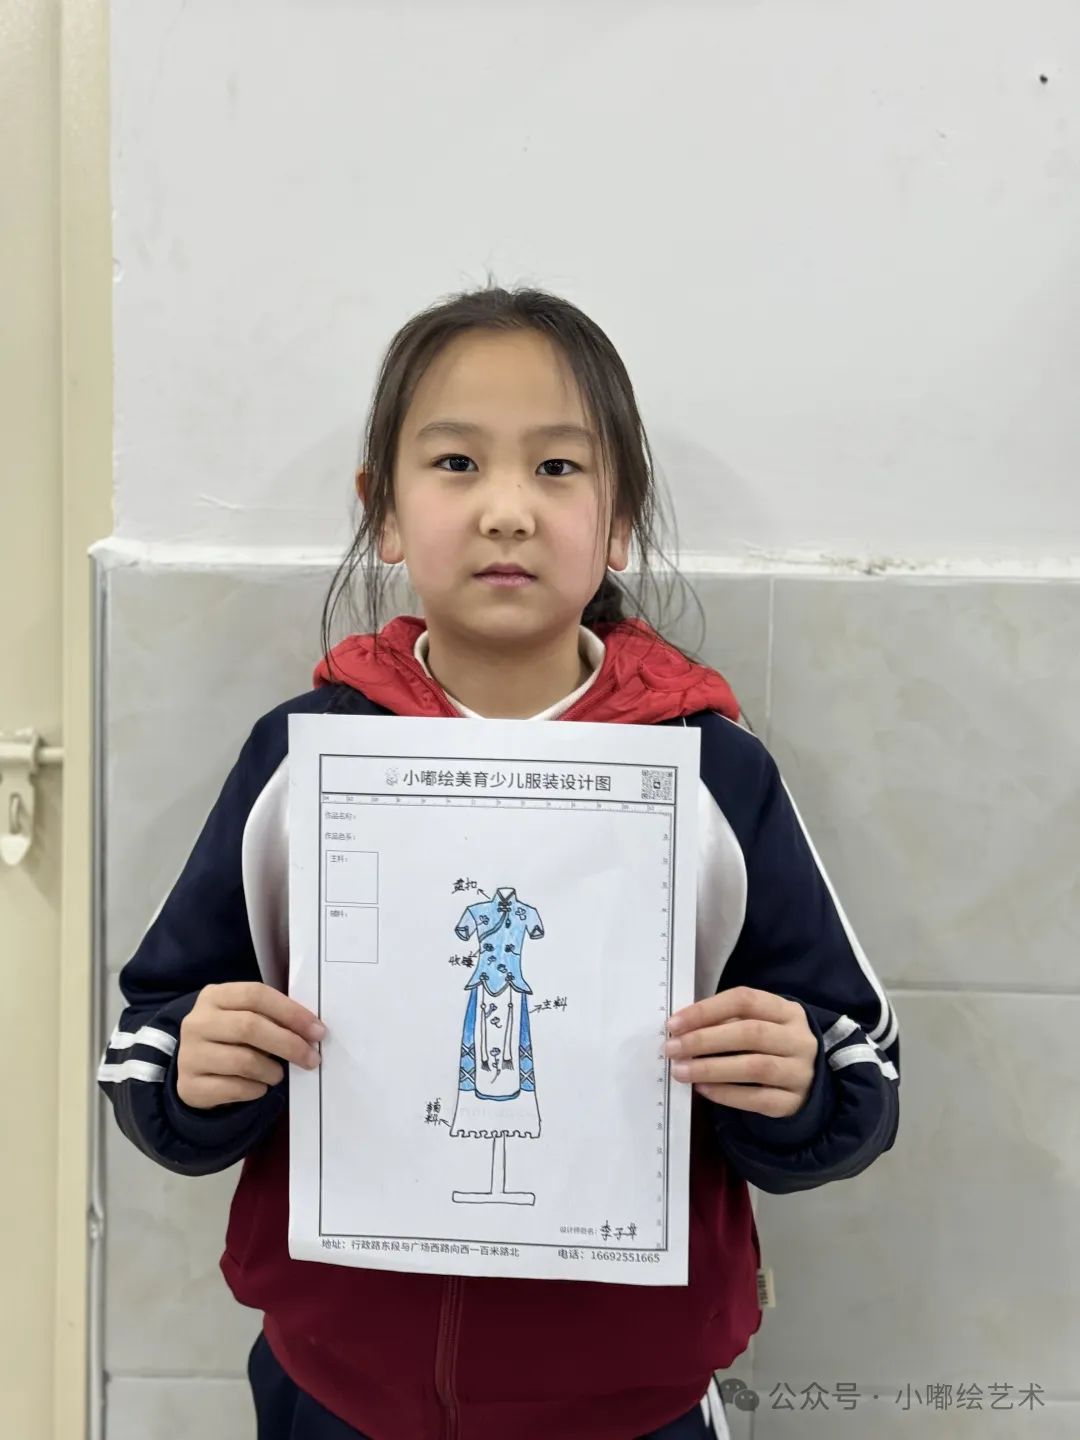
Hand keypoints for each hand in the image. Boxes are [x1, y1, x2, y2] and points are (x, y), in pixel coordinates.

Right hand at [177, 981, 326, 1109]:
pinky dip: (256, 1090)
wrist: (196, 1071)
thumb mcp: (245, 1018)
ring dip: (272, 1070)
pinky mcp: (190, 1085)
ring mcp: (190, 1054)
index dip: (290, 1012)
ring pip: (243, 1061)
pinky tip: (259, 1086)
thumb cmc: (232, 1040)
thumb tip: (311, 1030)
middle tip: (311, 1058)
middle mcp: (197, 1022)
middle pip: (249, 1027)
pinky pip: (234, 1088)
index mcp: (215, 996)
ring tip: (278, 1074)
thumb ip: (272, 1017)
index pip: (256, 994)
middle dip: (288, 1043)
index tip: (317, 1030)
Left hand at [664, 986, 817, 1117]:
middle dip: (704, 1040)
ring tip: (681, 1070)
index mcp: (787, 1011)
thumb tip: (682, 1029)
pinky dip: (726, 1094)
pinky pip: (757, 1098)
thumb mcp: (760, 1023)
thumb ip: (728, 1022)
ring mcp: (799, 1072)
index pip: (744, 1000)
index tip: (674, 1023)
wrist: (810, 1080)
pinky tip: (703, 1089)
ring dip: (711, 1068)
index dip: (707, 1010)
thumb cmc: (772, 1045)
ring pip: (754, 1067)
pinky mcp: (793, 1102)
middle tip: (672, 1048)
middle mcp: (798, 1039)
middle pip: (749, 1033)